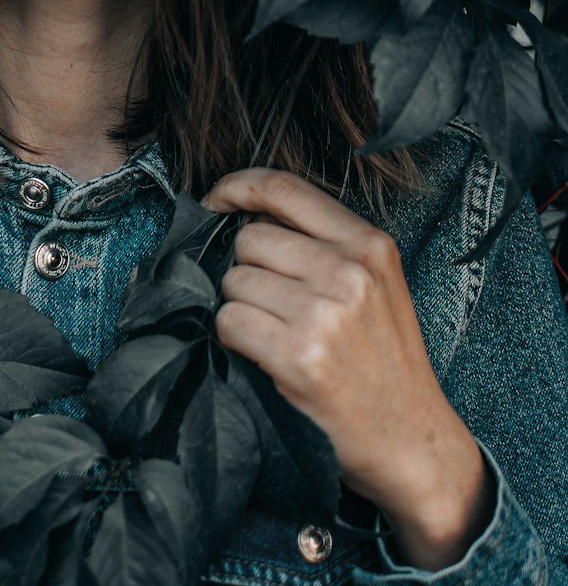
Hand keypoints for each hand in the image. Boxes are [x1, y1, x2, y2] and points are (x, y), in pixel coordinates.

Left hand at [202, 167, 494, 570]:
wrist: (412, 442)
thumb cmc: (384, 363)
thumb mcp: (375, 285)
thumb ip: (324, 244)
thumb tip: (246, 216)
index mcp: (369, 244)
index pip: (285, 188)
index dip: (238, 186)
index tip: (216, 200)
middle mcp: (349, 271)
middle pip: (250, 239)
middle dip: (248, 270)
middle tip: (274, 307)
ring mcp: (324, 313)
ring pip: (234, 282)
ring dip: (242, 308)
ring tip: (278, 335)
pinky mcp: (299, 356)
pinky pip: (229, 322)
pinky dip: (235, 340)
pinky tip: (267, 357)